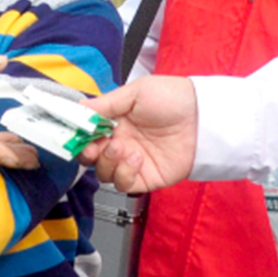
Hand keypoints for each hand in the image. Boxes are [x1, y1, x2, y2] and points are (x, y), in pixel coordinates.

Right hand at [84, 77, 199, 192]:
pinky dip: (124, 173)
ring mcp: (132, 161)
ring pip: (104, 173)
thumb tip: (79, 107)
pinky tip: (136, 158)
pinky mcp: (146, 177)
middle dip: (87, 153)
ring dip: (108, 162)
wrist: (202, 116)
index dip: (78, 137)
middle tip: (94, 146)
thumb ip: (106, 103)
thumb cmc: (173, 98)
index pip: (86, 135)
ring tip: (121, 148)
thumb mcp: (136, 92)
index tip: (74, 134)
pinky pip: (124, 184)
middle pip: (90, 158)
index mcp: (115, 122)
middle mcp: (121, 143)